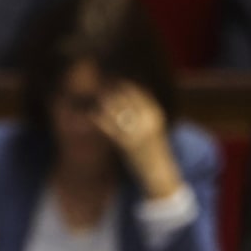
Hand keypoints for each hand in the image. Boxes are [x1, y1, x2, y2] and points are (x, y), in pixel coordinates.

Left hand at [94, 81, 182, 199]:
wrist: (158, 172)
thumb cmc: (154, 148)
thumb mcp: (153, 127)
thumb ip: (144, 113)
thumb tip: (134, 97)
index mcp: (155, 115)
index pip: (140, 93)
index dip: (126, 84)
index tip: (115, 78)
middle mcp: (148, 122)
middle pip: (127, 100)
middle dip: (112, 90)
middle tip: (100, 84)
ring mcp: (138, 133)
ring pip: (117, 112)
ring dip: (104, 103)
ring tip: (95, 97)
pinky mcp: (128, 145)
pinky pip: (110, 129)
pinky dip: (99, 120)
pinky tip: (91, 114)